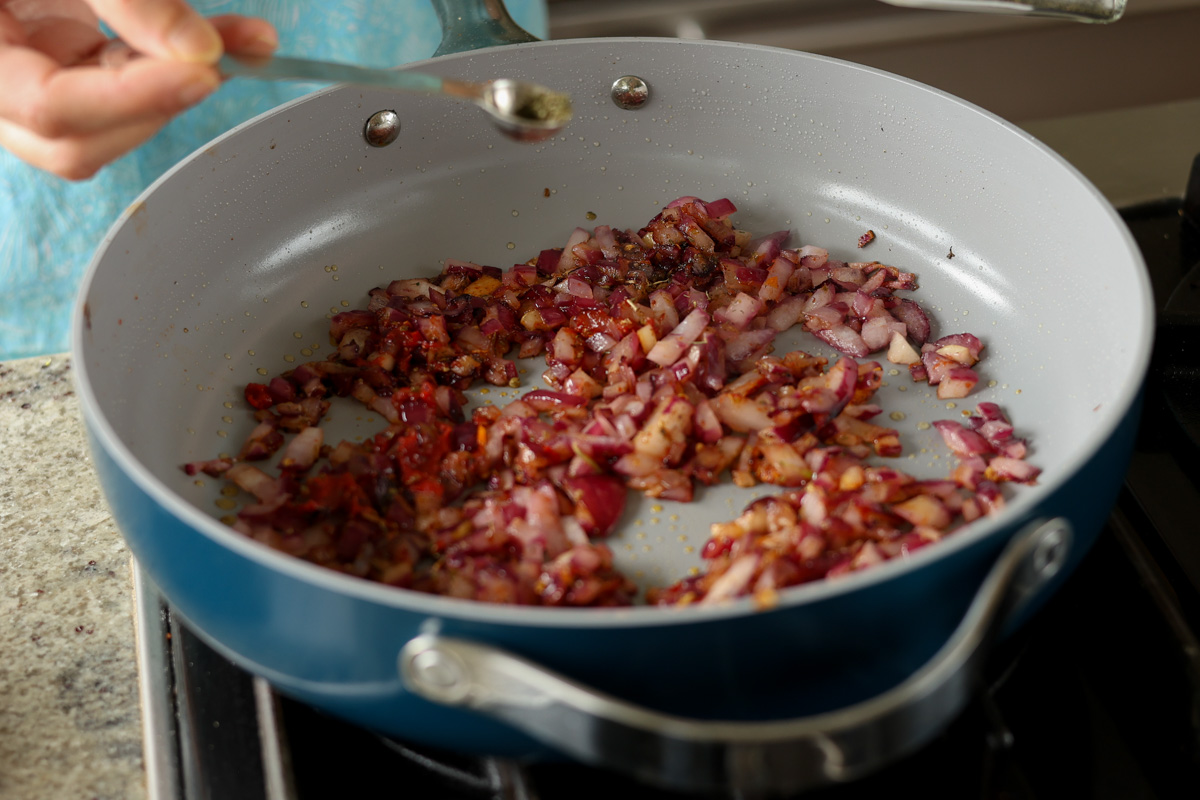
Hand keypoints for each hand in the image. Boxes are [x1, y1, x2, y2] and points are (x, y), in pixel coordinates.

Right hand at [0, 0, 277, 179]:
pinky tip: (230, 42)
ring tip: (241, 44)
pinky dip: (175, 70)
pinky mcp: (63, 56)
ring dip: (174, 91)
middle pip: (71, 137)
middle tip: (221, 60)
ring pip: (103, 127)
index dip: (128, 98)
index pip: (46, 106)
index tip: (202, 71)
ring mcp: (25, 69)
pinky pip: (123, 86)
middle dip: (153, 106)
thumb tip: (196, 49)